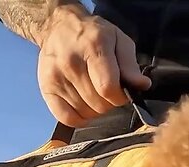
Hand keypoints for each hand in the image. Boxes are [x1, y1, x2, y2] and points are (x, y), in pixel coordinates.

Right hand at [35, 5, 152, 126]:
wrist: (59, 27)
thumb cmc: (93, 35)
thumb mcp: (119, 40)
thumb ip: (130, 65)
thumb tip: (142, 85)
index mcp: (93, 47)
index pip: (108, 88)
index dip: (120, 97)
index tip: (121, 92)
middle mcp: (71, 63)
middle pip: (98, 103)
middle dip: (109, 102)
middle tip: (107, 90)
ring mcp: (56, 77)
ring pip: (85, 113)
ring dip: (95, 109)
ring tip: (94, 93)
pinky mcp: (46, 88)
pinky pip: (66, 118)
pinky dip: (79, 118)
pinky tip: (83, 105)